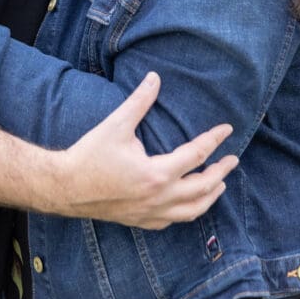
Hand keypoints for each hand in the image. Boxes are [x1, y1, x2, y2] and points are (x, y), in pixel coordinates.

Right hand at [54, 73, 237, 228]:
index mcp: (156, 173)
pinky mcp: (141, 221)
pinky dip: (188, 211)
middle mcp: (159, 197)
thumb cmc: (91, 154)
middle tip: (233, 160)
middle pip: (202, 188)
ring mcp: (151, 213)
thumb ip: (139, 101)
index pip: (196, 156)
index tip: (227, 130)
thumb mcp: (116, 124)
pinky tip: (189, 203)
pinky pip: (173, 221)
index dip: (213, 141)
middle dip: (220, 172)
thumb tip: (155, 77)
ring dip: (209, 196)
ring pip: (192, 211)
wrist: (66, 187)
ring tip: (220, 184)